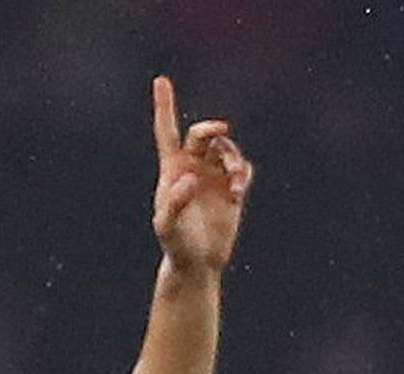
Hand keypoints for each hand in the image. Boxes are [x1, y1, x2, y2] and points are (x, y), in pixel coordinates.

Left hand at [151, 75, 252, 273]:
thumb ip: (174, 203)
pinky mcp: (232, 188)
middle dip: (212, 128)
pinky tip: (238, 191)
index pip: (167, 131)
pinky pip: (242, 168)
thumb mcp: (167, 227)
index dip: (165, 106)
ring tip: (235, 185)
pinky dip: (242, 174)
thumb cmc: (176, 245)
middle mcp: (193, 166)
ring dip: (233, 160)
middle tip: (222, 130)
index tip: (161, 81)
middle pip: (203, 134)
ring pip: (226, 149)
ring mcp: (214, 176)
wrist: (198, 262)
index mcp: (173, 169)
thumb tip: (190, 179)